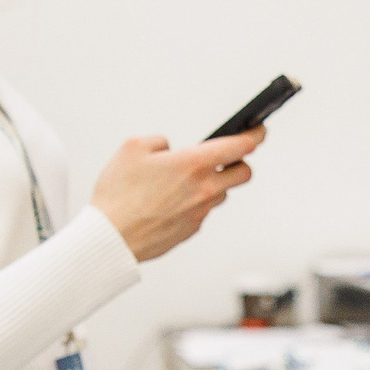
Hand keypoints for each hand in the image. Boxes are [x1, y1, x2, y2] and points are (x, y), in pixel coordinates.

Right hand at [92, 128, 263, 260]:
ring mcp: (200, 212)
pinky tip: (170, 201)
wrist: (111, 238)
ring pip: (221, 194)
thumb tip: (170, 149)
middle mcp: (204, 189)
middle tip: (227, 158)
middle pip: (244, 174)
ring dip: (213, 184)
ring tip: (186, 180)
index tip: (258, 131)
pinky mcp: (191, 230)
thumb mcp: (132, 148)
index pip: (240, 146)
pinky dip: (193, 203)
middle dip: (240, 162)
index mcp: (193, 164)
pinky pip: (202, 211)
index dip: (254, 135)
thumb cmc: (118, 195)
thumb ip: (159, 141)